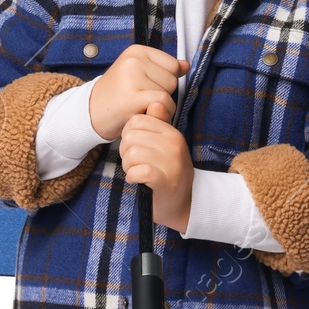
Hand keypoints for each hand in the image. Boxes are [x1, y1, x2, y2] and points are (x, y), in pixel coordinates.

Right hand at [89, 44, 189, 140]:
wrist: (90, 112)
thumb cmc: (118, 94)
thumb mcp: (138, 73)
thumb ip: (163, 69)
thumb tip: (186, 65)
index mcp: (136, 51)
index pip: (173, 65)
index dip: (164, 80)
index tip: (145, 86)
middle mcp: (134, 60)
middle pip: (172, 79)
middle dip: (162, 93)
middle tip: (140, 98)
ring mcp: (132, 77)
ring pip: (169, 92)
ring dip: (159, 105)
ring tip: (139, 105)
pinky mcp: (132, 97)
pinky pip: (163, 103)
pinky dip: (158, 112)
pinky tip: (141, 112)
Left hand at [119, 97, 192, 232]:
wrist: (183, 205)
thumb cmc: (168, 173)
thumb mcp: (166, 146)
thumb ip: (158, 125)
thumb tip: (154, 103)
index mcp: (172, 133)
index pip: (137, 120)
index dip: (129, 134)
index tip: (136, 148)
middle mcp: (174, 144)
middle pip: (130, 136)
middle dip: (126, 151)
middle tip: (135, 163)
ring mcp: (172, 162)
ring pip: (131, 153)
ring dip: (128, 166)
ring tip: (138, 172)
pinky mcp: (165, 180)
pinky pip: (137, 171)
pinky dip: (132, 177)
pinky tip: (137, 180)